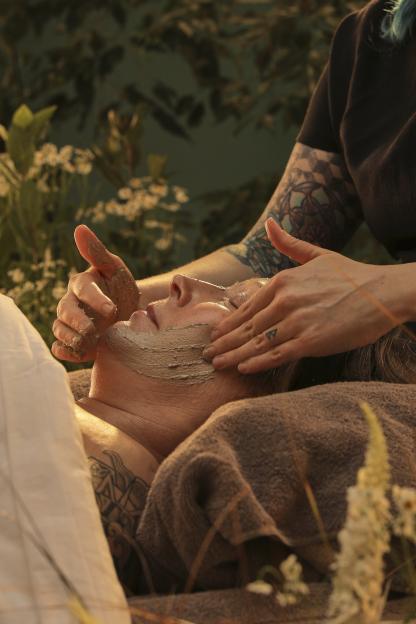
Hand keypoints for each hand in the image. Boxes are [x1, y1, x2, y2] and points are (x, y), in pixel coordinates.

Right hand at [51, 225, 139, 361]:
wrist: (129, 314)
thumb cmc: (120, 287)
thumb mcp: (115, 269)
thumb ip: (98, 252)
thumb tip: (79, 228)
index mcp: (82, 284)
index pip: (83, 289)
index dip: (96, 299)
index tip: (112, 309)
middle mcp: (72, 303)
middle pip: (65, 311)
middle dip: (78, 322)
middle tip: (93, 330)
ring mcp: (71, 324)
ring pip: (60, 330)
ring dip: (72, 338)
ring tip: (89, 342)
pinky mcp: (73, 343)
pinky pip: (60, 348)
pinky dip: (64, 352)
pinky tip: (76, 353)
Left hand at [204, 218, 408, 373]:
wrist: (383, 292)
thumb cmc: (352, 275)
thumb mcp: (318, 255)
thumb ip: (290, 244)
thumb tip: (270, 225)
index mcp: (283, 281)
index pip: (248, 307)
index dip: (229, 322)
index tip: (215, 333)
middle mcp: (285, 300)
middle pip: (247, 326)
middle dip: (224, 342)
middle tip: (207, 353)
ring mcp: (296, 321)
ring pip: (257, 343)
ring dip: (233, 355)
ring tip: (216, 364)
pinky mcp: (310, 341)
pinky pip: (276, 355)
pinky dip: (257, 363)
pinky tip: (242, 369)